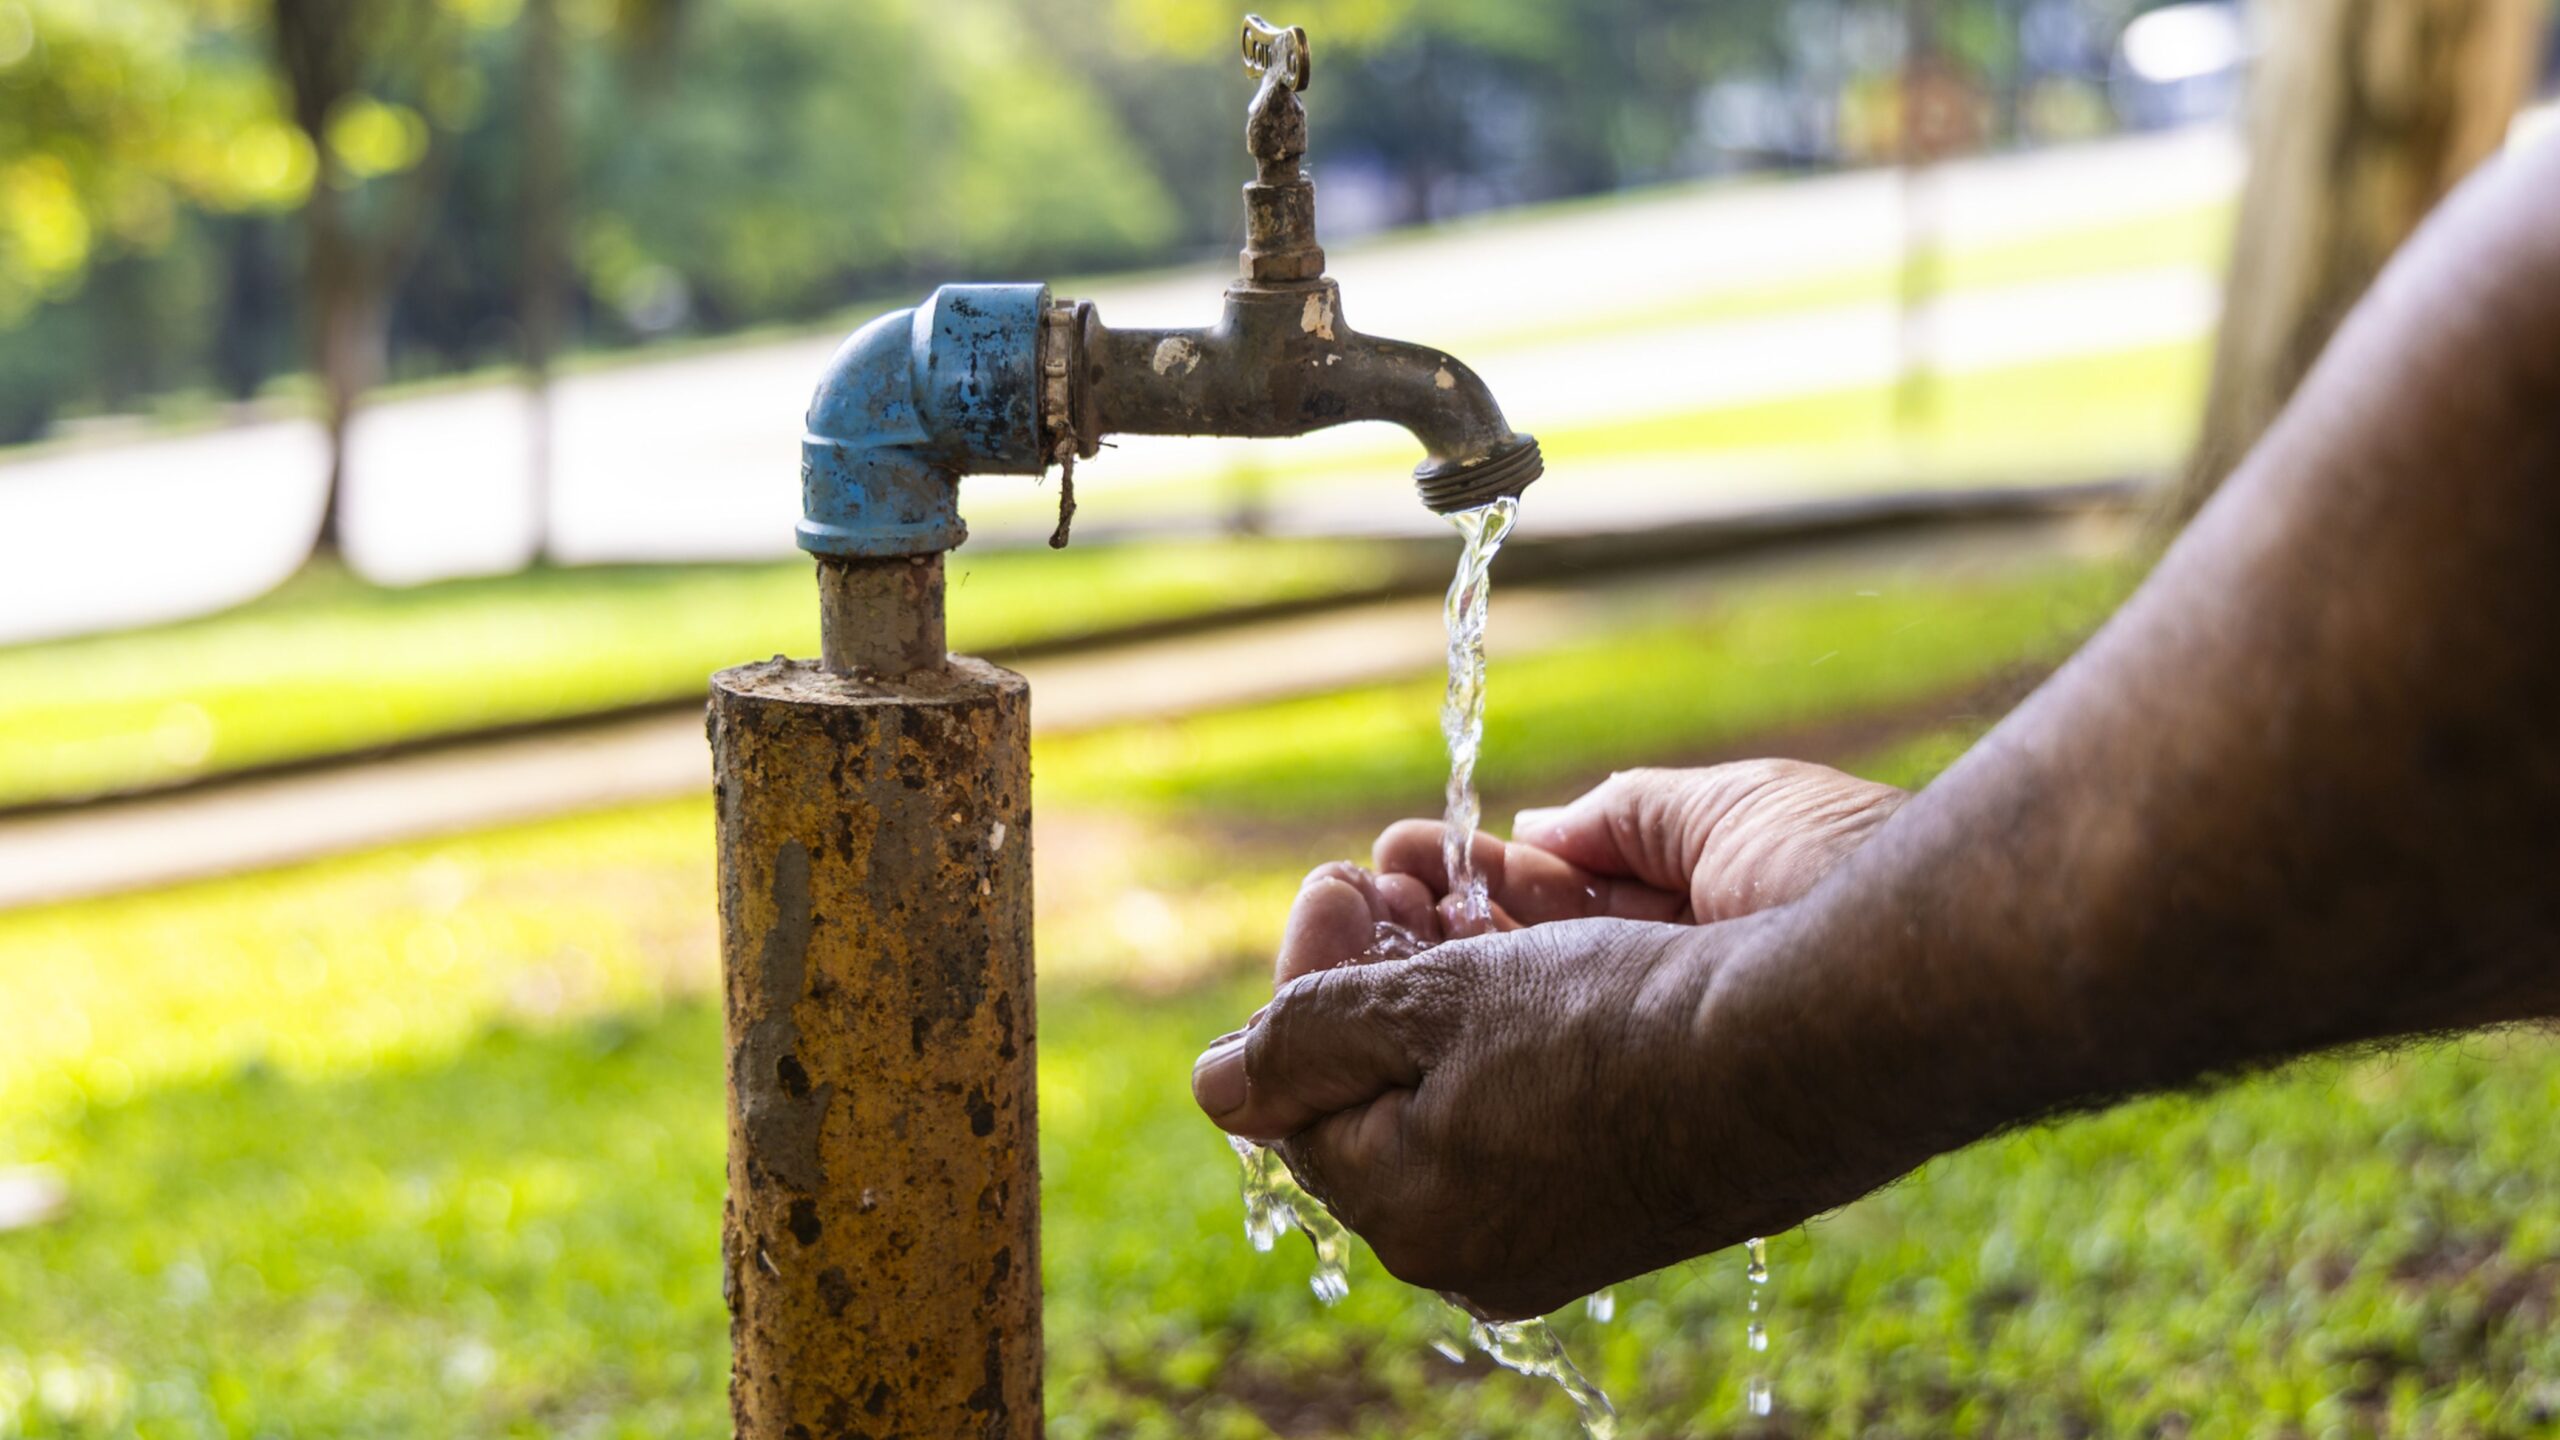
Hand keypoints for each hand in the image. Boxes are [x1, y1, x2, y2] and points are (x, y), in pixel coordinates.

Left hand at [1193, 760, 1909, 1316]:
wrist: (1809, 1051)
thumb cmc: (1615, 1022)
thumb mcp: (1433, 1004)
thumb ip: (1304, 1038)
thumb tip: (1211, 1084)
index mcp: (1407, 1211)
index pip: (1299, 1091)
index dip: (1304, 974)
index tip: (1334, 881)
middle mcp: (1472, 1249)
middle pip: (1376, 1100)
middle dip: (1370, 980)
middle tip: (1382, 881)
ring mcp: (1554, 1237)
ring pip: (1455, 1100)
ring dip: (1442, 997)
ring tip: (1458, 901)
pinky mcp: (1624, 1203)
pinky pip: (1529, 1115)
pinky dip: (1514, 1037)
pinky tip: (1536, 965)